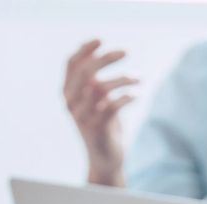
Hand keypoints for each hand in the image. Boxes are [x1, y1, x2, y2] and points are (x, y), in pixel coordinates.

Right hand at [63, 40, 138, 185]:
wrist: (105, 161)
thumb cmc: (104, 128)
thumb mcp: (97, 103)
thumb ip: (95, 83)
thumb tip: (103, 56)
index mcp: (69, 94)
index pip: (72, 64)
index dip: (85, 49)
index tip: (101, 40)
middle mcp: (72, 104)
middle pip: (85, 72)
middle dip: (106, 58)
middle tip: (126, 52)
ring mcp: (83, 117)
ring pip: (100, 88)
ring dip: (122, 79)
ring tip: (138, 78)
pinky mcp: (98, 129)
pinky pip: (112, 106)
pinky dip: (126, 96)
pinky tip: (136, 95)